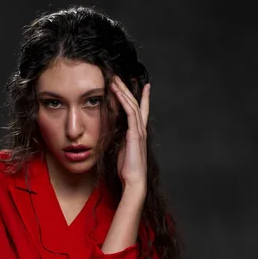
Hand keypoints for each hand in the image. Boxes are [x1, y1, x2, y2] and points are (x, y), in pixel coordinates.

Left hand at [110, 75, 149, 189]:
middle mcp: (140, 129)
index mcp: (138, 133)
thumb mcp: (121, 151)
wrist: (134, 181)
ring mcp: (139, 131)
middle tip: (119, 76)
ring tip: (115, 80)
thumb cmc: (127, 170)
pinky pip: (130, 113)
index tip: (143, 86)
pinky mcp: (135, 134)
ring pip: (132, 105)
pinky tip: (117, 93)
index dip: (143, 98)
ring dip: (123, 91)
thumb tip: (114, 132)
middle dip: (127, 89)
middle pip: (135, 103)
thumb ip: (120, 140)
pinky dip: (123, 101)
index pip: (141, 111)